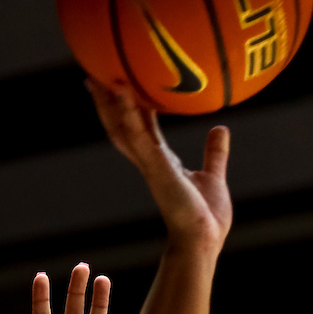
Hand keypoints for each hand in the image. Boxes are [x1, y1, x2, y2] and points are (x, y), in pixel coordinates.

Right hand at [86, 78, 232, 252]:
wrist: (203, 239)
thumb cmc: (206, 217)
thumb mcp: (212, 175)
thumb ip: (214, 152)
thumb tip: (220, 128)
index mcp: (160, 160)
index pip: (138, 126)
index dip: (127, 105)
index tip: (116, 82)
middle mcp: (149, 160)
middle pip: (119, 125)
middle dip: (104, 101)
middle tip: (92, 74)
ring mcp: (149, 164)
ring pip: (121, 128)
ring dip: (108, 103)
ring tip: (96, 77)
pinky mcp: (156, 168)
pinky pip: (139, 136)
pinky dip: (130, 114)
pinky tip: (123, 92)